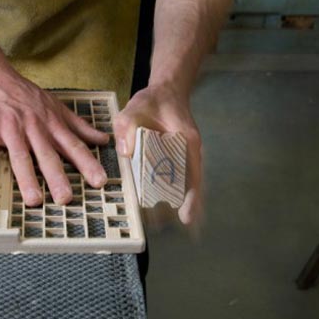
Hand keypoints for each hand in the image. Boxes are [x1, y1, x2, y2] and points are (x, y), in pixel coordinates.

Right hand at [0, 70, 108, 205]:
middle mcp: (34, 128)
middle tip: (66, 198)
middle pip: (47, 155)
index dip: (87, 164)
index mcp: (51, 125)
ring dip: (26, 178)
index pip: (73, 146)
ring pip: (20, 155)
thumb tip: (103, 139)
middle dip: (57, 177)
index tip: (99, 181)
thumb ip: (79, 126)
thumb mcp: (56, 106)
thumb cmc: (24, 95)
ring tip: (34, 199)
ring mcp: (10, 128)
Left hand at [114, 85, 202, 224]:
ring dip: (180, 205)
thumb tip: (126, 152)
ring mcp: (187, 157)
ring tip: (162, 224)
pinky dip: (176, 196)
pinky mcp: (179, 160)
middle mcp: (191, 152)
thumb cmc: (154, 100)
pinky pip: (180, 181)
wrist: (167, 92)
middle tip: (165, 227)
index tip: (187, 218)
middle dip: (184, 208)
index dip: (191, 198)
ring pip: (188, 186)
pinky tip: (167, 211)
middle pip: (192, 186)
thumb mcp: (135, 107)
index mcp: (186, 141)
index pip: (193, 175)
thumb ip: (127, 127)